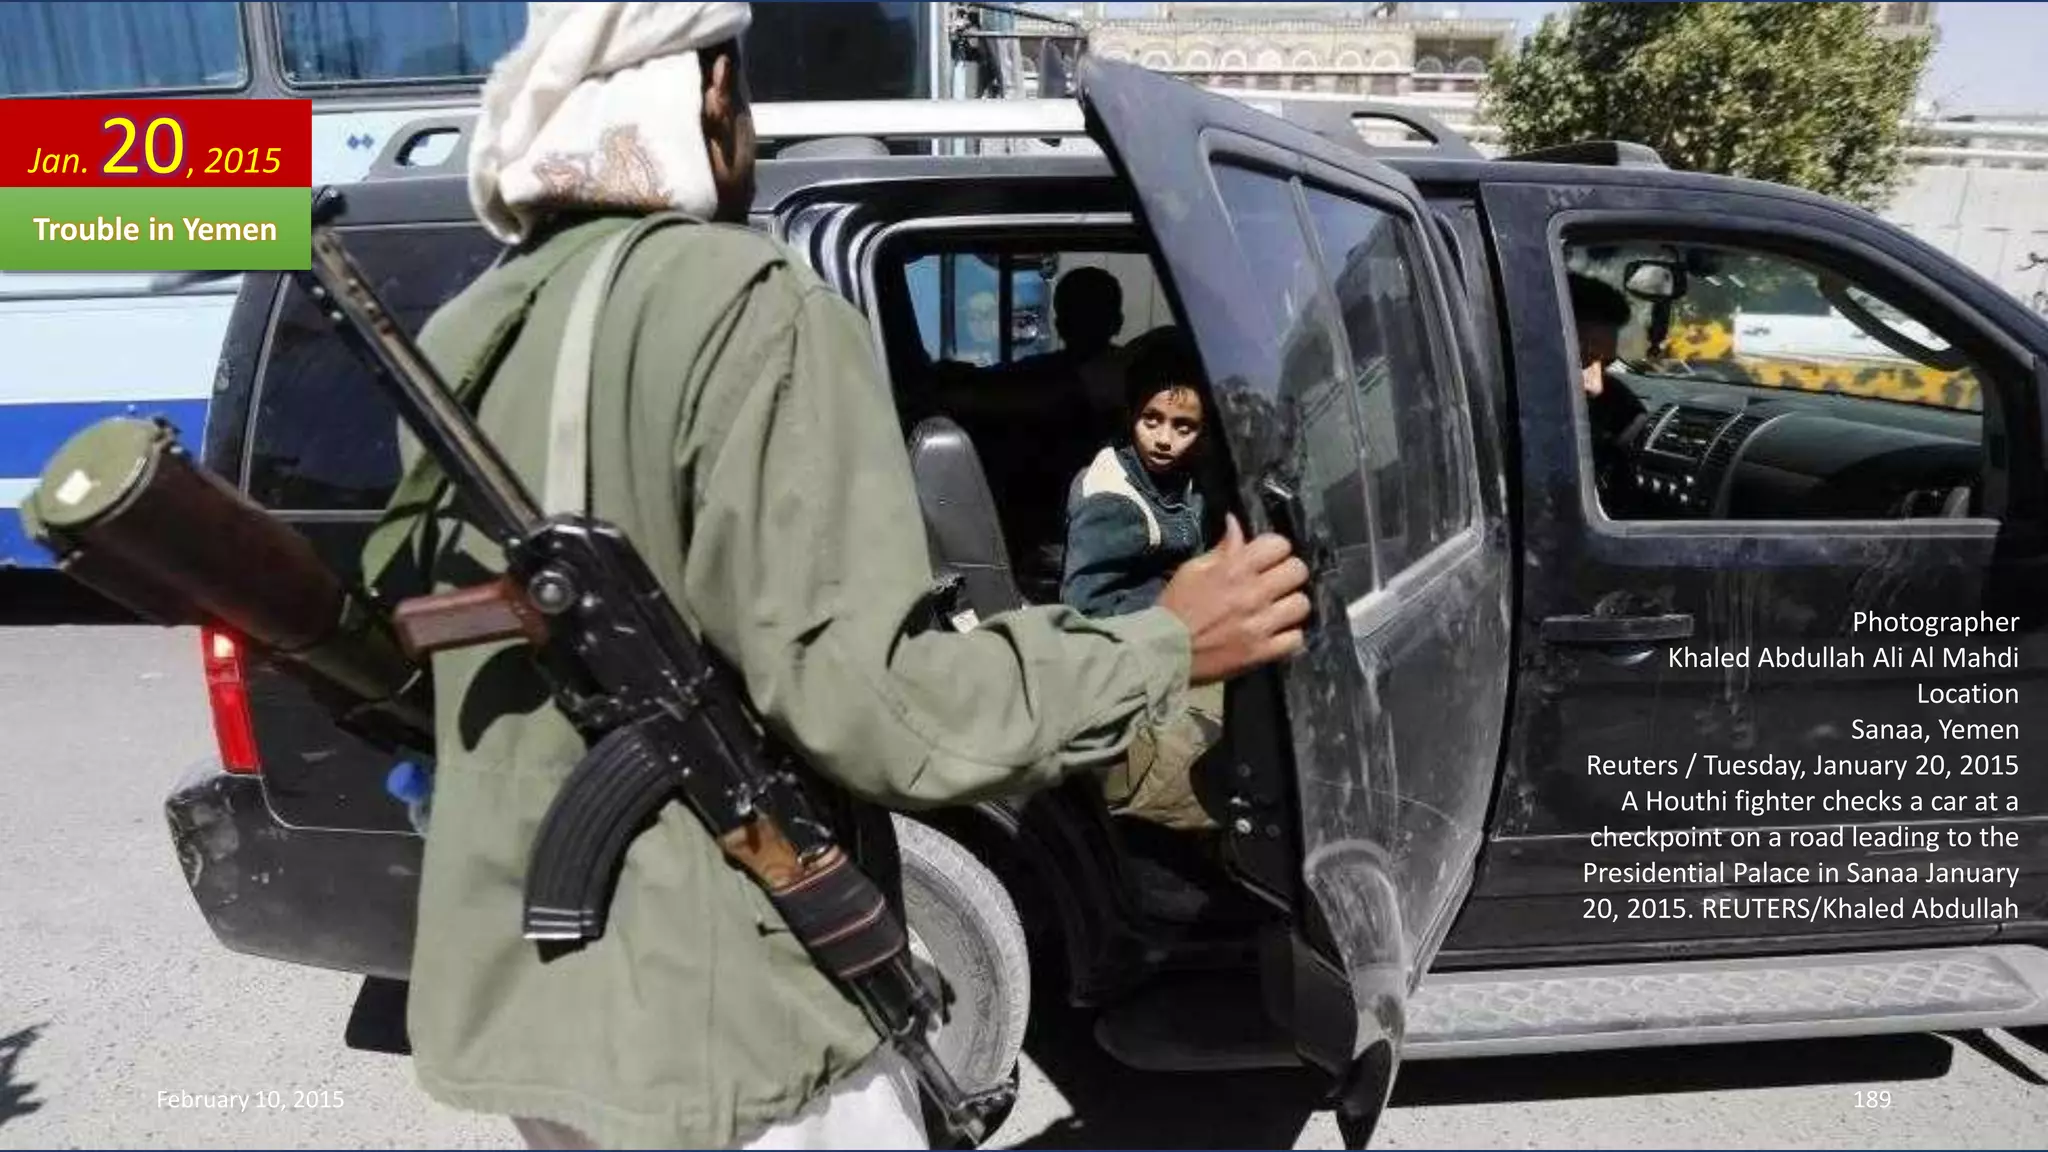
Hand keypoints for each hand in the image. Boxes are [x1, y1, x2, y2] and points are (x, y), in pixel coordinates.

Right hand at [1157, 515, 1310, 685]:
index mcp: (1234, 569)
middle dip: (1289, 573)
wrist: (1164, 652)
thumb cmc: (1175, 607)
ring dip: (1291, 604)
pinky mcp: (1262, 652)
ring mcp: (1260, 624)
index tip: (1269, 558)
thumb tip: (1235, 522)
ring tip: (1279, 609)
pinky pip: (1295, 638)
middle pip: (1298, 571)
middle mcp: (1252, 594)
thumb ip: (1221, 548)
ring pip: (1301, 604)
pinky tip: (1276, 632)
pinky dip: (1289, 635)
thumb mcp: (1192, 570)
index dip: (1276, 548)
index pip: (1279, 544)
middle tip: (1278, 582)